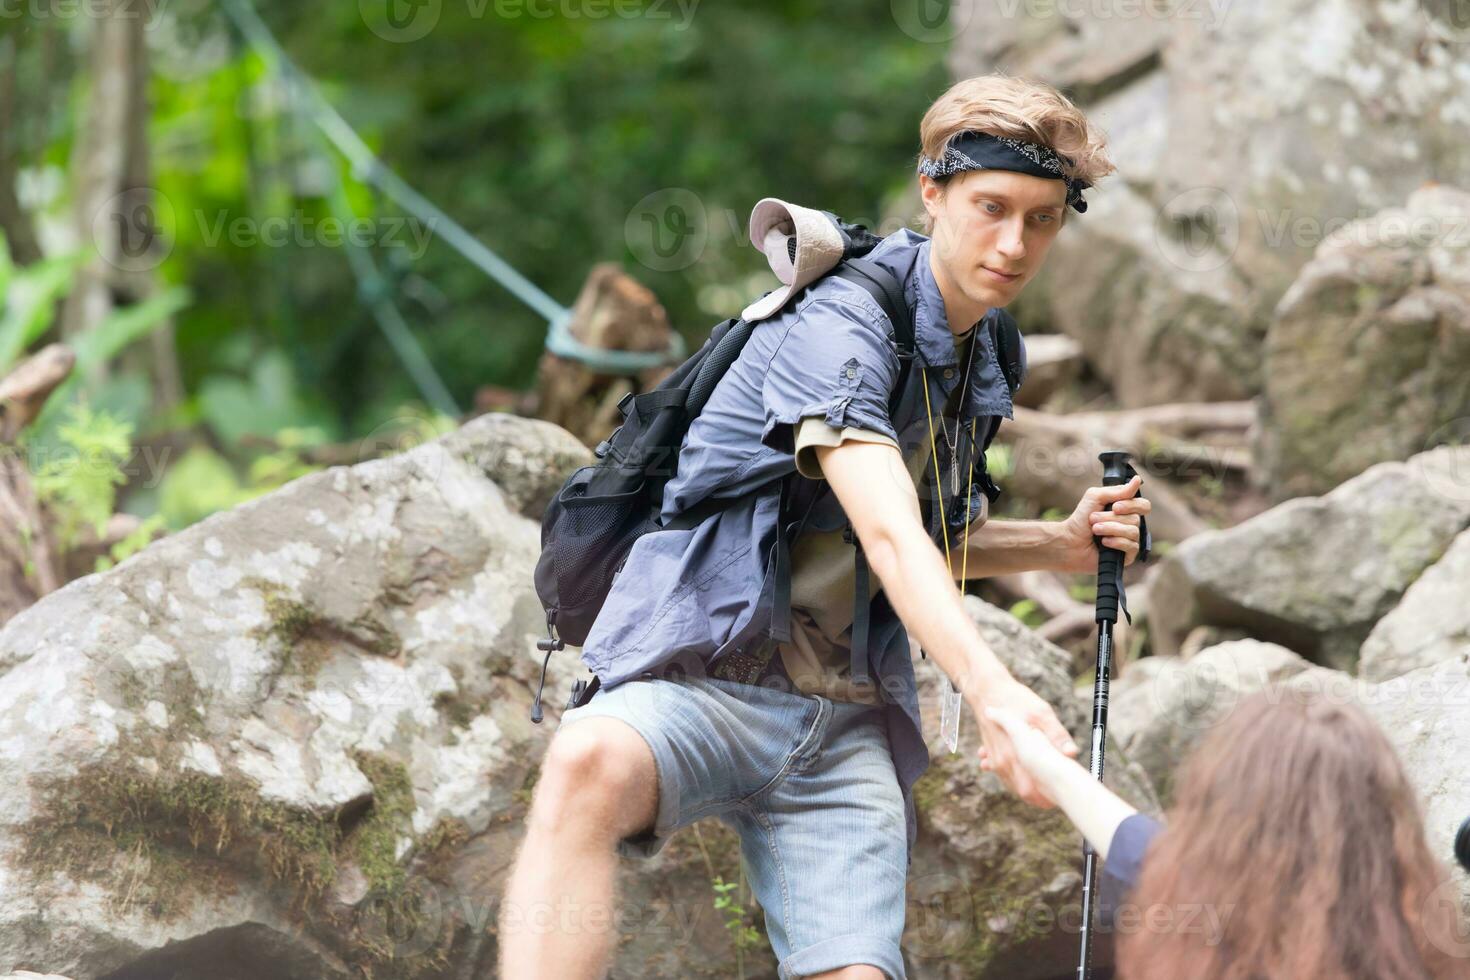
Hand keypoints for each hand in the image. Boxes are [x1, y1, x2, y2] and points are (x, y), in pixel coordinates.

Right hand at [971, 680, 1078, 807]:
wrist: (987, 691)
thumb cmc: (1016, 699)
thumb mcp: (1041, 712)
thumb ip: (1055, 733)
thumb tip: (1071, 752)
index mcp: (1016, 753)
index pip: (1032, 788)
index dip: (1049, 798)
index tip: (1063, 797)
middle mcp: (1003, 761)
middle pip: (1025, 792)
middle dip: (1043, 796)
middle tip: (1060, 795)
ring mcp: (996, 760)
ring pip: (1014, 786)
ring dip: (1031, 790)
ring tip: (1048, 787)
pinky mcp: (992, 756)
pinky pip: (1005, 776)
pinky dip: (1018, 779)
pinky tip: (1029, 774)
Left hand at [1053, 474, 1150, 574]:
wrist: (1068, 541)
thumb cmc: (1081, 519)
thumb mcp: (1096, 497)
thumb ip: (1118, 490)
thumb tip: (1137, 480)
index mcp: (1125, 510)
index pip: (1143, 505)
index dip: (1131, 505)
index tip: (1114, 506)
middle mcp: (1130, 525)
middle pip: (1136, 519)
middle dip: (1111, 518)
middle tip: (1093, 519)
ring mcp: (1129, 541)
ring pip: (1133, 532)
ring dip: (1110, 529)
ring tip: (1095, 530)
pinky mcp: (1126, 556)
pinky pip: (1132, 546)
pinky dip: (1116, 542)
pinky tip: (1104, 543)